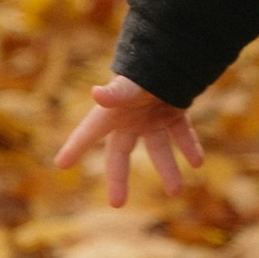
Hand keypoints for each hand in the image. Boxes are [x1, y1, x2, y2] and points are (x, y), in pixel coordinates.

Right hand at [53, 74, 205, 206]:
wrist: (172, 53)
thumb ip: (116, 93)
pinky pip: (181, 134)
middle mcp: (129, 118)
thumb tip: (96, 94)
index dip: (74, 148)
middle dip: (118, 179)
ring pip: (158, 149)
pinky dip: (189, 147)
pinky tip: (198, 162)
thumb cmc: (146, 70)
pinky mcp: (173, 112)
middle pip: (119, 154)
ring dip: (168, 169)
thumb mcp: (130, 86)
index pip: (88, 134)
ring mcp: (151, 117)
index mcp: (112, 113)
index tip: (60, 164)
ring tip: (177, 190)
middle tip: (116, 203)